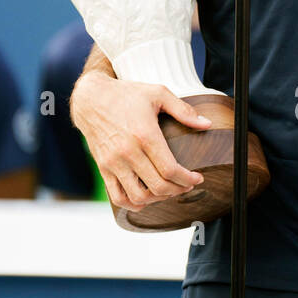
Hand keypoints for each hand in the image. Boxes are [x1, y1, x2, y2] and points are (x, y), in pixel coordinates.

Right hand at [70, 72, 211, 210]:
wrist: (91, 98)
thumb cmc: (126, 95)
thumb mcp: (158, 94)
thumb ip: (183, 110)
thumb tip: (206, 124)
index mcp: (144, 135)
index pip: (170, 169)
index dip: (188, 179)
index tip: (197, 178)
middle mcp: (128, 152)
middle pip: (158, 186)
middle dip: (178, 190)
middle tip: (186, 184)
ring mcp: (113, 163)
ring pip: (139, 196)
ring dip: (158, 198)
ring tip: (168, 190)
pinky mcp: (103, 168)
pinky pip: (118, 196)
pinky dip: (134, 203)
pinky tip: (146, 197)